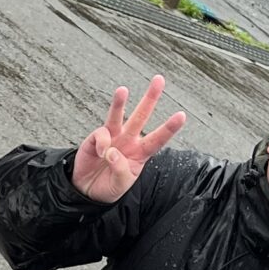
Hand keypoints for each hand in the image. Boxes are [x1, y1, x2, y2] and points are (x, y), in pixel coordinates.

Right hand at [71, 76, 186, 202]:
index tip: (181, 115)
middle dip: (150, 97)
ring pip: (118, 115)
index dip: (169, 128)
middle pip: (141, 116)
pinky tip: (100, 154)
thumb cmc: (109, 186)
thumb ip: (120, 170)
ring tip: (122, 90)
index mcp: (140, 153)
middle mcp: (128, 141)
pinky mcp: (95, 138)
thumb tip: (111, 151)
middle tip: (159, 79)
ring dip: (119, 103)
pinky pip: (101, 134)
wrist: (87, 190)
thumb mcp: (120, 185)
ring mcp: (112, 137)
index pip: (157, 139)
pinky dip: (102, 143)